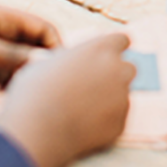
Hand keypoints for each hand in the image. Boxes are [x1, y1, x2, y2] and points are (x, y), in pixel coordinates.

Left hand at [0, 5, 59, 86]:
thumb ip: (9, 55)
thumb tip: (42, 61)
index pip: (40, 25)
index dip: (54, 44)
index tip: (56, 69)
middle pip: (31, 44)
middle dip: (36, 63)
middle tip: (35, 84)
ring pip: (17, 60)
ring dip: (19, 75)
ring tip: (12, 90)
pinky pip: (2, 71)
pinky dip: (4, 82)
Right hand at [0, 33, 133, 166]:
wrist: (39, 127)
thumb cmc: (37, 89)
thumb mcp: (50, 60)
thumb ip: (72, 57)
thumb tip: (74, 61)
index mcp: (100, 48)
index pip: (122, 39)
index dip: (114, 47)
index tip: (108, 54)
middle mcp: (117, 70)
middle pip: (129, 67)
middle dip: (116, 73)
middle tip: (95, 82)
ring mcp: (121, 99)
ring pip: (123, 94)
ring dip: (111, 96)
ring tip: (84, 106)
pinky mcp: (120, 125)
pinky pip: (118, 118)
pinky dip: (106, 119)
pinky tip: (85, 123)